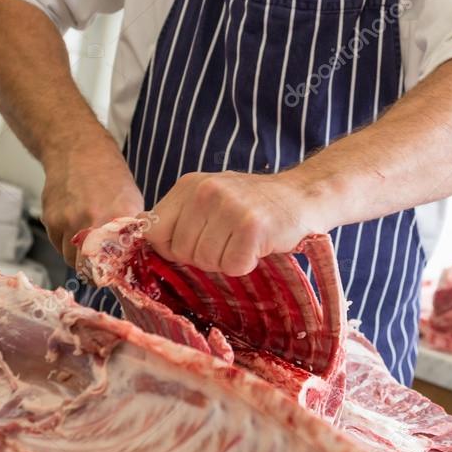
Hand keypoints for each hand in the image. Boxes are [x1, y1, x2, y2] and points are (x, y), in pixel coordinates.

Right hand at [41, 138, 143, 266]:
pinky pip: (58, 245)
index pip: (115, 262)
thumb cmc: (110, 175)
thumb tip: (132, 260)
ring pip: (70, 259)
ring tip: (88, 242)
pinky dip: (66, 243)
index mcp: (119, 218)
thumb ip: (131, 232)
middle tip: (100, 266)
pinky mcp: (50, 221)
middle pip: (89, 267)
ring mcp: (68, 222)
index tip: (114, 276)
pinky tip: (75, 227)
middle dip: (94, 270)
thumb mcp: (132, 200)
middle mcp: (92, 222)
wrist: (78, 151)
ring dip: (79, 257)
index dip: (113, 274)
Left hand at [145, 169, 330, 275]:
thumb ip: (182, 216)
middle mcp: (205, 191)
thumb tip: (147, 242)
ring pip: (205, 261)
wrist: (304, 195)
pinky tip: (258, 246)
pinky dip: (246, 264)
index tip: (193, 245)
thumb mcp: (212, 198)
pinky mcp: (252, 227)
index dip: (170, 247)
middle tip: (228, 240)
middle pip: (180, 250)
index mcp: (189, 184)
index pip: (154, 230)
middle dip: (202, 256)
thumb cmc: (255, 204)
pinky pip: (233, 266)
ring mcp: (229, 207)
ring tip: (244, 241)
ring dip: (226, 260)